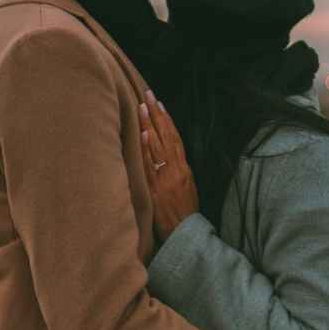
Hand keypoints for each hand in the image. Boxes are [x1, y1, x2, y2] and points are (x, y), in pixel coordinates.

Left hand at [139, 90, 198, 239]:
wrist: (186, 234)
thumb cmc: (185, 213)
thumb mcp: (187, 188)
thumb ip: (177, 170)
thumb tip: (165, 154)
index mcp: (185, 169)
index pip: (175, 138)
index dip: (167, 119)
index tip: (159, 103)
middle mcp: (177, 170)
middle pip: (166, 136)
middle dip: (156, 114)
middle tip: (147, 94)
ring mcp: (166, 179)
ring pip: (158, 147)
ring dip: (149, 125)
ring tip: (141, 107)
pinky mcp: (157, 190)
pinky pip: (151, 166)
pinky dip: (147, 149)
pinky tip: (142, 134)